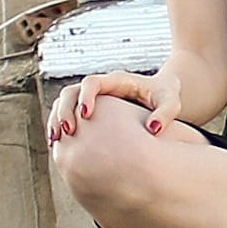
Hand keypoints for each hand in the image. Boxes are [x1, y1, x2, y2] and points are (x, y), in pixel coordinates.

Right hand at [46, 68, 180, 143]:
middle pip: (71, 92)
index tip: (86, 115)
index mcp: (116, 81)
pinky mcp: (90, 110)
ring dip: (56, 119)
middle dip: (64, 110)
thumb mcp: (172, 102)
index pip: (92, 83)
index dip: (86, 97)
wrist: (162, 93)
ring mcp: (92, 98)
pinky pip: (68, 115)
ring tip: (54, 141)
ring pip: (64, 103)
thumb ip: (165, 113)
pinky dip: (60, 127)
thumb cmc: (166, 96)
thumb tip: (152, 129)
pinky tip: (58, 146)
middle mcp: (100, 88)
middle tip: (65, 132)